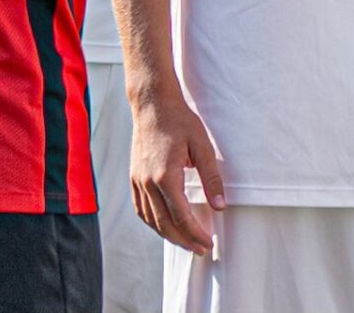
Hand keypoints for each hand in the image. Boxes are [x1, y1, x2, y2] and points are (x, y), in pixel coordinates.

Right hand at [130, 88, 225, 254]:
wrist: (153, 104)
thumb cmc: (180, 121)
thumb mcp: (202, 146)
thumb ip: (211, 178)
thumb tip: (220, 206)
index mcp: (165, 176)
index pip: (181, 216)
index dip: (195, 234)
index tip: (208, 244)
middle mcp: (147, 183)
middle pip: (164, 224)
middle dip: (184, 240)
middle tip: (201, 249)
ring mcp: (137, 181)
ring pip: (150, 220)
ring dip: (168, 235)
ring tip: (186, 241)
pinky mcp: (133, 177)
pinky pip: (140, 209)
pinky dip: (152, 222)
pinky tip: (164, 225)